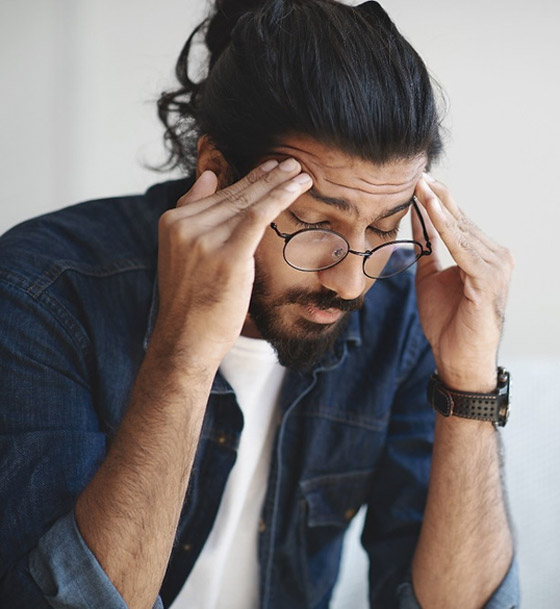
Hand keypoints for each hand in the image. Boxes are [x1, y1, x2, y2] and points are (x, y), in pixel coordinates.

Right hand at [153, 159, 311, 368]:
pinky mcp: (228, 255)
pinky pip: (258, 216)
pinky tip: (298, 186)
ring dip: (278, 183)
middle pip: (235, 195)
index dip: (247, 179)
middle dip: (266, 176)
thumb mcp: (183, 254)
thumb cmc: (192, 303)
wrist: (186, 340)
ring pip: (249, 201)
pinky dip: (280, 197)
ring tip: (299, 171)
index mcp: (173, 222)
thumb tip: (209, 176)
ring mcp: (204, 239)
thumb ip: (193, 214)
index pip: (217, 194)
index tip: (269, 168)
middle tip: (290, 162)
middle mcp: (185, 226)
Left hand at [412, 175, 513, 390]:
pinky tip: (432, 211)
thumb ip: (427, 248)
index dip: (436, 200)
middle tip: (417, 172)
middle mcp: (495, 256)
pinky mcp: (488, 279)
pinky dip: (446, 228)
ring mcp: (495, 266)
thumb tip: (416, 219)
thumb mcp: (430, 277)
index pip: (457, 221)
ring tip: (420, 184)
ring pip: (461, 230)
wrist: (458, 359)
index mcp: (482, 255)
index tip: (417, 179)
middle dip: (437, 196)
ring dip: (439, 206)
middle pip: (461, 219)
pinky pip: (462, 248)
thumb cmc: (447, 322)